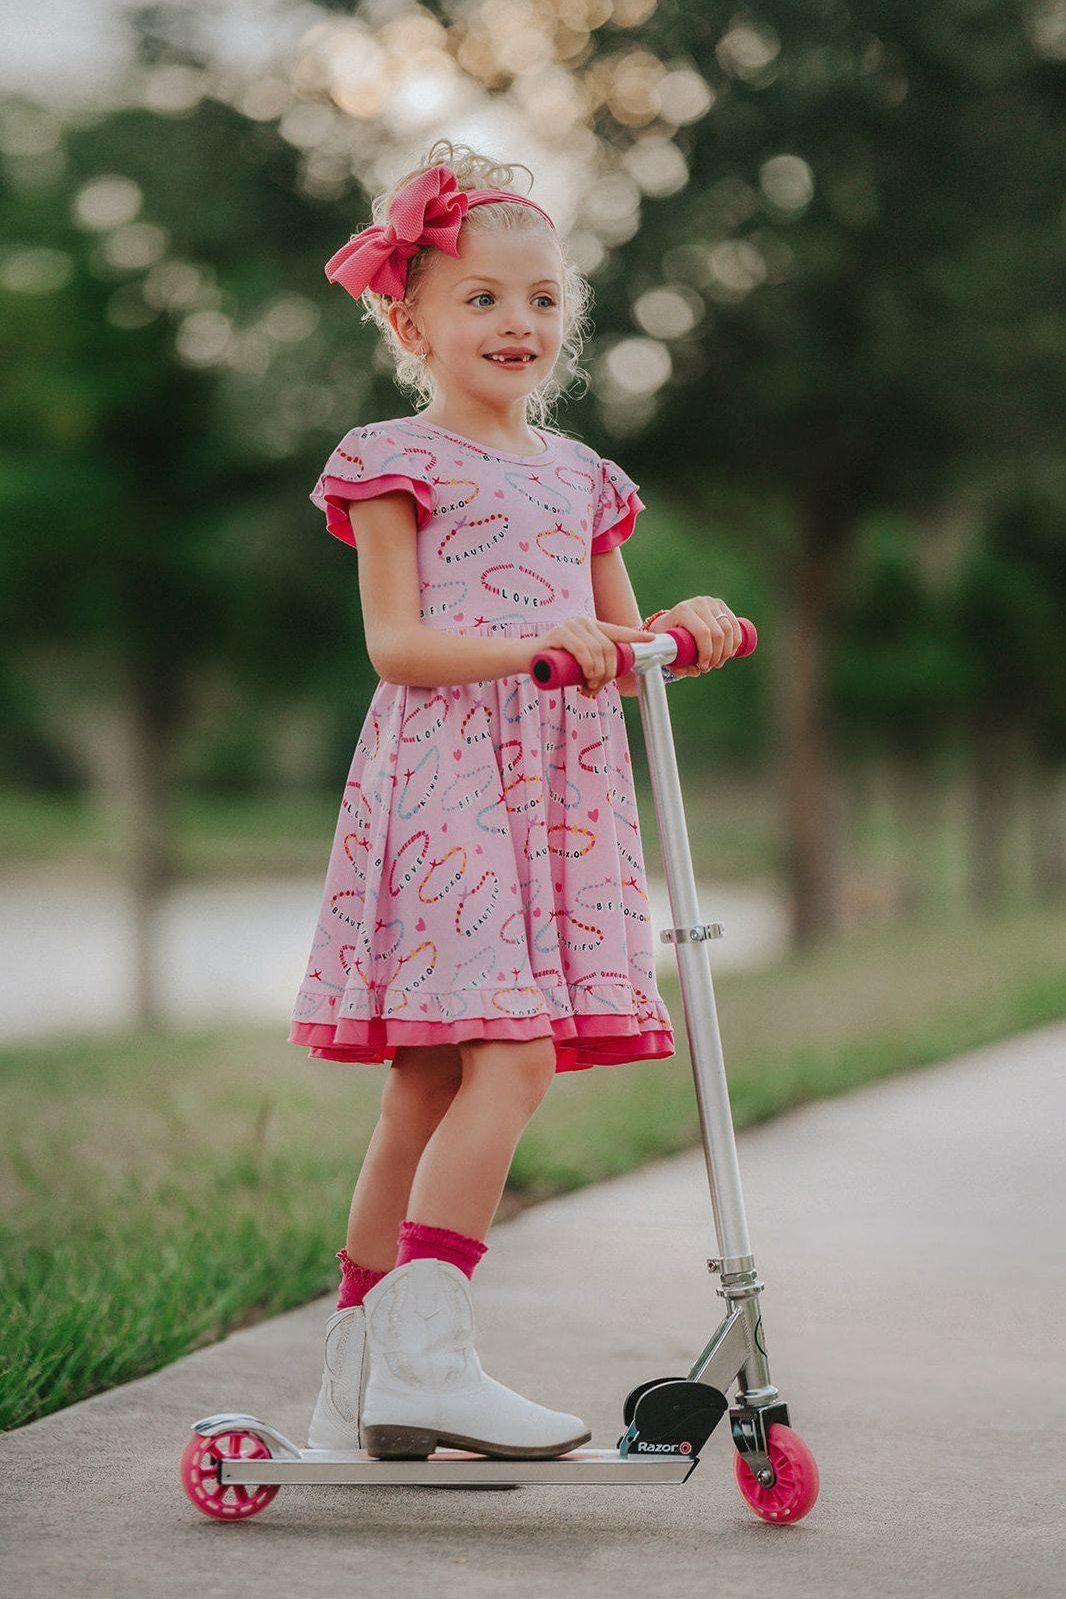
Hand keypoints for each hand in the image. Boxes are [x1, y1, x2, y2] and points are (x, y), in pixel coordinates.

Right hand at [529, 617, 656, 697]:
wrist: (525, 659)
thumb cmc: (552, 663)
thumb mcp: (577, 663)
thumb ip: (592, 664)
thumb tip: (610, 675)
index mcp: (591, 627)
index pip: (617, 631)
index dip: (635, 637)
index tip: (651, 640)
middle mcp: (584, 622)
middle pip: (609, 649)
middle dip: (608, 673)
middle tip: (596, 689)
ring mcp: (571, 625)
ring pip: (598, 652)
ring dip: (598, 675)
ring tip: (588, 688)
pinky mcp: (559, 633)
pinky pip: (582, 650)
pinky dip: (588, 665)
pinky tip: (586, 676)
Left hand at [645, 596, 742, 674]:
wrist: (672, 619)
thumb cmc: (668, 636)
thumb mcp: (666, 649)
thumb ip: (677, 664)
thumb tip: (696, 671)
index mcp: (683, 610)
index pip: (702, 633)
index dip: (707, 653)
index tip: (703, 667)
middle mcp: (698, 603)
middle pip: (717, 633)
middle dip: (717, 655)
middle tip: (710, 667)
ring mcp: (711, 602)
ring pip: (728, 630)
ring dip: (727, 651)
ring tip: (719, 662)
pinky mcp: (721, 605)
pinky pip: (735, 624)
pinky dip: (736, 641)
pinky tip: (730, 652)